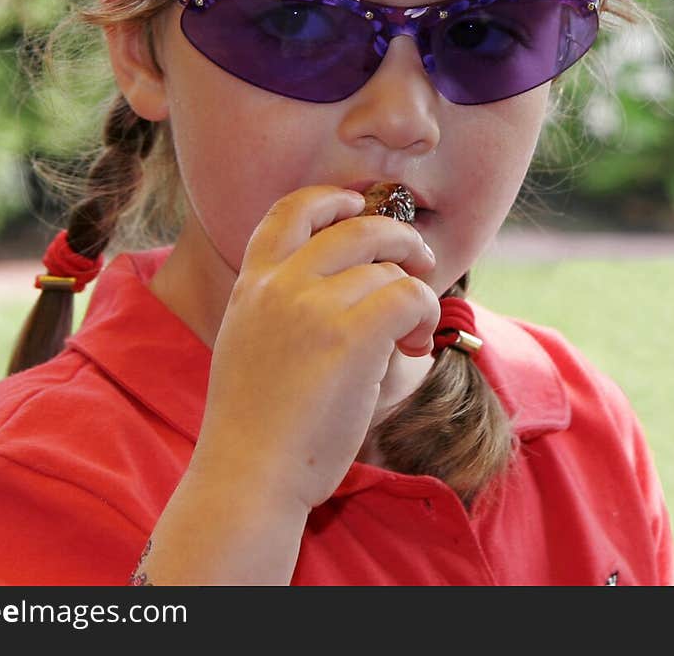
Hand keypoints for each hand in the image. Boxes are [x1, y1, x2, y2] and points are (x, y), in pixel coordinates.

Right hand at [191, 184, 439, 513]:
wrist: (248, 475)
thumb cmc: (256, 426)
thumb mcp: (251, 340)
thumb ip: (284, 302)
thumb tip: (354, 281)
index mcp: (251, 282)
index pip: (290, 209)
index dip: (330, 197)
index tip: (355, 204)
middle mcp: (280, 283)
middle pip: (355, 227)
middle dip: (399, 237)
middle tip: (419, 261)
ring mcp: (313, 305)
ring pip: (388, 270)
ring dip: (415, 294)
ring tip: (414, 333)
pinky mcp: (351, 335)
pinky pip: (408, 297)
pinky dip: (425, 314)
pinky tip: (418, 345)